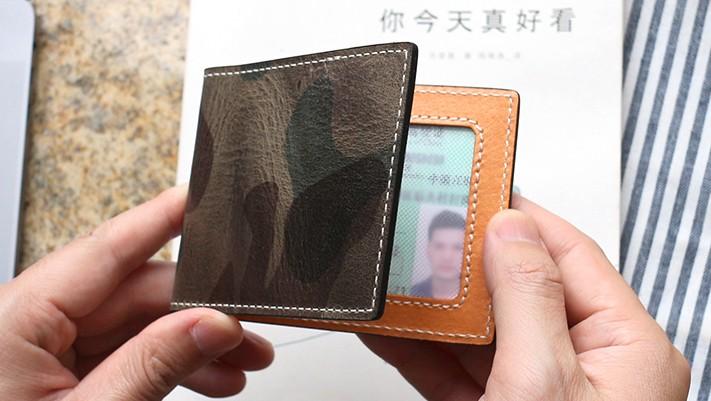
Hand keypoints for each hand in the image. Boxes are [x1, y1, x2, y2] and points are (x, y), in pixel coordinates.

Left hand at [0, 186, 272, 399]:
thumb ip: (152, 366)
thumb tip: (213, 324)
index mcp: (15, 319)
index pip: (106, 249)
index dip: (160, 219)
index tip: (202, 197)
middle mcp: (26, 322)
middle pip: (132, 291)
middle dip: (198, 309)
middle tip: (251, 325)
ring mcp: (41, 348)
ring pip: (134, 324)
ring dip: (189, 342)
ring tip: (240, 365)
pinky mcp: (54, 372)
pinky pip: (121, 352)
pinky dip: (165, 364)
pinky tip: (205, 379)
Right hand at [360, 196, 689, 400]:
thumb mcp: (547, 382)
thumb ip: (530, 298)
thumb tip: (512, 229)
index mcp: (626, 347)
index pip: (571, 254)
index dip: (523, 214)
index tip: (479, 185)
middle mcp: (588, 365)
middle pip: (520, 289)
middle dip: (466, 260)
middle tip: (424, 228)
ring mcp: (541, 392)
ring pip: (483, 330)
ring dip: (436, 305)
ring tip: (396, 273)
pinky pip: (459, 371)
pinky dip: (422, 350)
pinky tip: (390, 328)